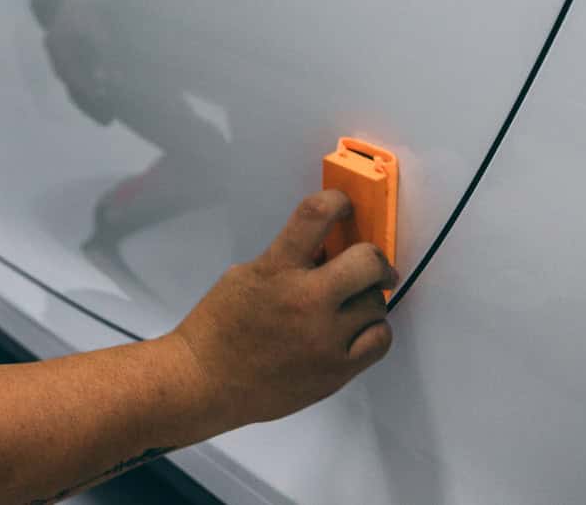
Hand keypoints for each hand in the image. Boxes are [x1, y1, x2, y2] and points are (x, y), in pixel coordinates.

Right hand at [166, 189, 395, 435]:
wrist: (205, 383)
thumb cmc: (219, 328)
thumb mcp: (244, 276)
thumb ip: (286, 261)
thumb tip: (327, 253)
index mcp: (276, 269)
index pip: (316, 215)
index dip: (338, 201)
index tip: (344, 205)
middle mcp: (306, 301)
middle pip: (368, 262)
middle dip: (372, 258)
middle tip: (366, 265)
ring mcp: (325, 339)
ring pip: (377, 304)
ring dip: (365, 299)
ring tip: (347, 305)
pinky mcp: (336, 371)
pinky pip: (380, 340)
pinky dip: (373, 330)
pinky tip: (355, 330)